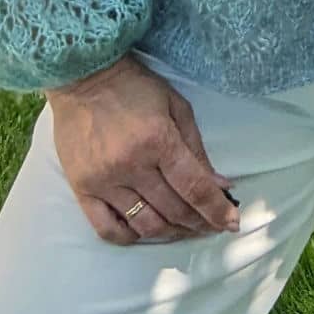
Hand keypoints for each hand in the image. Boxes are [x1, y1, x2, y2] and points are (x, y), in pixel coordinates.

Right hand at [44, 53, 241, 245]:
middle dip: (199, 223)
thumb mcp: (175, 105)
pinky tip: (145, 231)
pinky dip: (130, 237)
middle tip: (211, 226)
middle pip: (173, 210)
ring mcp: (104, 181)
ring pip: (145, 224)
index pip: (194, 187)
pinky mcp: (82, 189)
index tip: (232, 224)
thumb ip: (197, 148)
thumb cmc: (134, 86)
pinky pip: (107, 229)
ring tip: (184, 230)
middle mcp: (131, 165)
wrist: (83, 75)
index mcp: (158, 140)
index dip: (216, 210)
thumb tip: (221, 185)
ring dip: (170, 233)